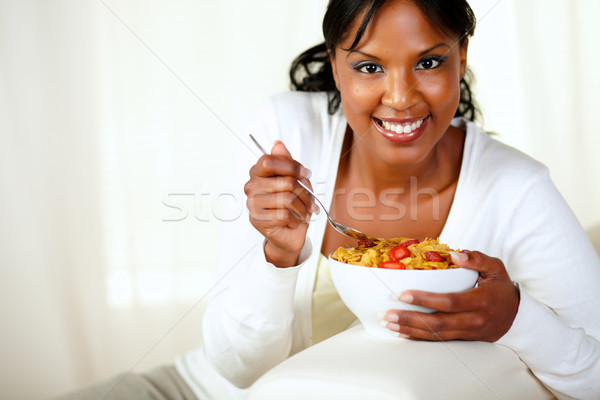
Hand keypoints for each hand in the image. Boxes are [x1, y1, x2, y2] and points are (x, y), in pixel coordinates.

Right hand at [244, 141, 316, 267]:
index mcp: (258, 173)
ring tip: (303, 211)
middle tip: (308, 199)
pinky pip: (285, 215)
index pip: (269, 161)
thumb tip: (277, 144)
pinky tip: (294, 221)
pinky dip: (296, 219)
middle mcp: (251, 187)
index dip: (291, 166)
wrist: (289, 234)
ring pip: (287, 199)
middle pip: (285, 182)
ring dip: (302, 207)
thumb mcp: (295, 181)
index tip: (305, 173)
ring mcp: (252, 204)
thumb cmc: (292, 206)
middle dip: (304, 192)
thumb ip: (287, 163)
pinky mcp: (257, 220)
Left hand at [382, 251, 519, 341]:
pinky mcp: (463, 339)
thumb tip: (454, 254)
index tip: (403, 294)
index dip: (425, 299)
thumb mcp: (495, 268)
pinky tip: (401, 333)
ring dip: (409, 329)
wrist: (517, 318)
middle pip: (438, 323)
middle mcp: (473, 320)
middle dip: (410, 319)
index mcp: (481, 301)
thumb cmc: (501, 289)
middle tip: (387, 313)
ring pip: (435, 334)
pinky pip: (438, 340)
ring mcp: (468, 333)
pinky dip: (418, 338)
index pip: (449, 302)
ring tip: (388, 323)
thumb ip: (476, 259)